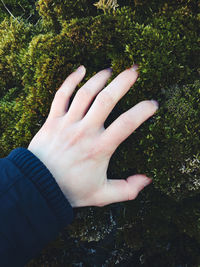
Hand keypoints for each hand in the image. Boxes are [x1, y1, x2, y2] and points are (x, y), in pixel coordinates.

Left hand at [28, 65, 157, 207]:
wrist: (37, 187)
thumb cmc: (70, 190)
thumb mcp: (102, 195)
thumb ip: (127, 189)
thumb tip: (147, 179)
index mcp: (99, 148)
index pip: (126, 124)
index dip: (142, 111)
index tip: (153, 104)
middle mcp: (84, 131)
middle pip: (106, 100)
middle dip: (123, 82)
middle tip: (134, 70)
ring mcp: (67, 123)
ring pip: (85, 93)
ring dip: (99, 78)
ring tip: (111, 70)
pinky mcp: (52, 120)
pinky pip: (61, 95)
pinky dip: (71, 80)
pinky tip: (81, 69)